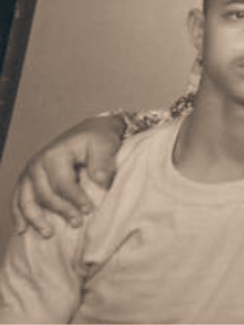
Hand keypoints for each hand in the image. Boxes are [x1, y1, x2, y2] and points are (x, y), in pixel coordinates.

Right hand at [11, 114, 123, 237]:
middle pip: (45, 194)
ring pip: (27, 200)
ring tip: (49, 233)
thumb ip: (103, 161)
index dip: (76, 199)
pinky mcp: (29, 178)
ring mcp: (31, 171)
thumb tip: (101, 180)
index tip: (89, 210)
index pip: (63, 183)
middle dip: (61, 211)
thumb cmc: (98, 138)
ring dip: (35, 219)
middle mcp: (38, 163)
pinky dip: (18, 214)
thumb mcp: (105, 144)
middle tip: (78, 223)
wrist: (91, 131)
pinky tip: (22, 229)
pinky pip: (18, 199)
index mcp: (55, 154)